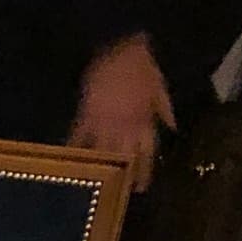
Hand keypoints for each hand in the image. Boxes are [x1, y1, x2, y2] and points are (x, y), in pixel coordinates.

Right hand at [71, 33, 175, 192]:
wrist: (120, 44)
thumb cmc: (142, 64)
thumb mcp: (159, 86)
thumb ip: (164, 109)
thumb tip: (173, 128)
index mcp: (144, 120)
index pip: (146, 152)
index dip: (144, 171)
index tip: (141, 188)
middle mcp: (125, 126)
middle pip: (124, 158)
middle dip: (123, 177)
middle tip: (119, 196)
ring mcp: (104, 122)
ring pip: (102, 151)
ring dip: (99, 169)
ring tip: (93, 187)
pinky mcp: (86, 114)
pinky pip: (79, 136)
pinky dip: (74, 148)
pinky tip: (69, 160)